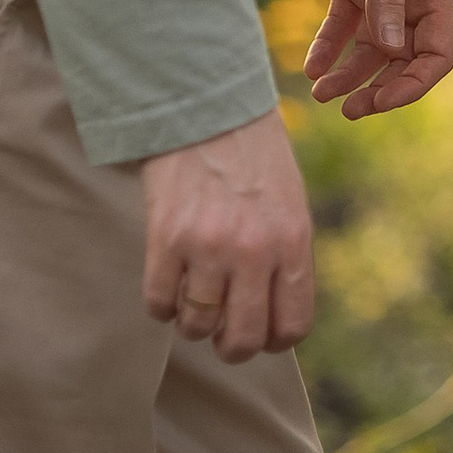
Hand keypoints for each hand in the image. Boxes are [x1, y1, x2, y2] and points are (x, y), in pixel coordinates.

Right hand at [140, 104, 314, 360]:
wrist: (207, 105)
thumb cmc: (253, 157)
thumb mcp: (290, 203)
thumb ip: (286, 258)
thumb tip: (274, 321)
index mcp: (292, 240)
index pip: (293, 325)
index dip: (275, 341)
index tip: (262, 334)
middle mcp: (254, 250)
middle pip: (242, 340)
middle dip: (231, 346)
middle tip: (222, 331)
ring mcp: (207, 246)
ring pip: (196, 327)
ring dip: (193, 323)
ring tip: (194, 297)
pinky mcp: (165, 239)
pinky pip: (159, 304)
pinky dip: (162, 305)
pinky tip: (169, 282)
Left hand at [303, 0, 452, 118]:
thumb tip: (391, 52)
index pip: (437, 53)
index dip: (413, 83)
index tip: (380, 100)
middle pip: (402, 59)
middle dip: (377, 88)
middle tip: (346, 110)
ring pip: (372, 49)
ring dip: (350, 75)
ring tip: (319, 93)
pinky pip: (345, 26)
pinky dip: (330, 48)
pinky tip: (311, 66)